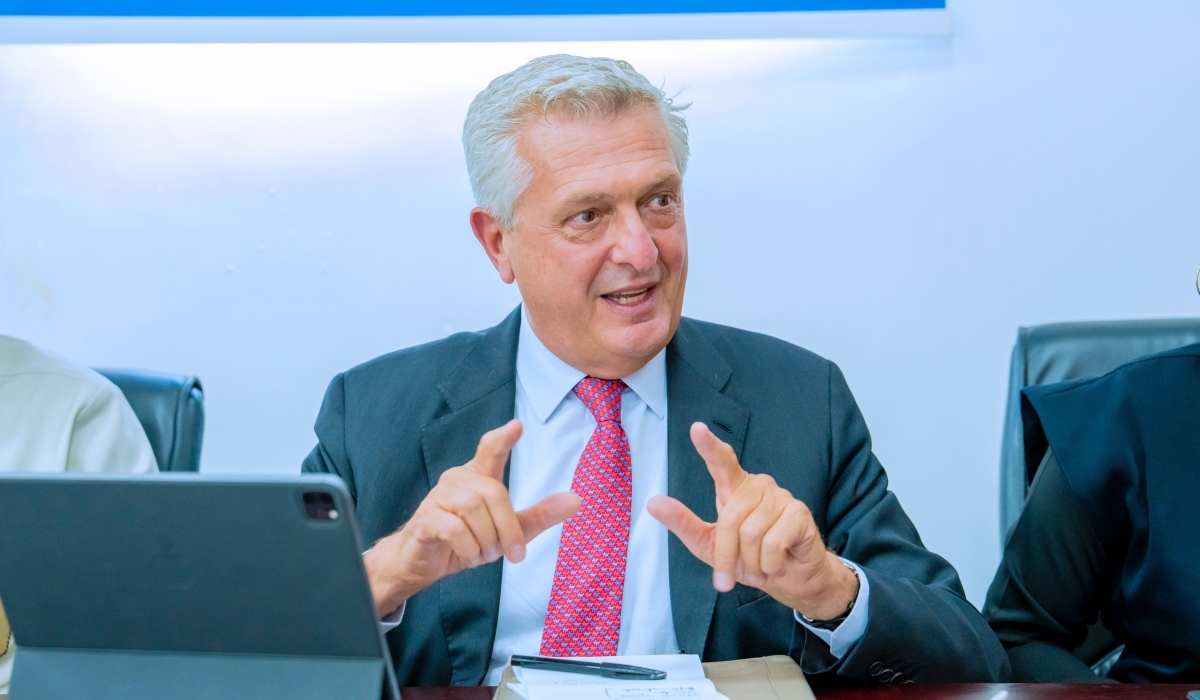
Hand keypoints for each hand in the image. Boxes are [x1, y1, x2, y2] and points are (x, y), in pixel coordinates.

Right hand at [364, 419, 580, 616]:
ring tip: (483, 554)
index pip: (490, 450)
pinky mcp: (425, 519)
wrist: (421, 565)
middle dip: (508, 527)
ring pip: (473, 509)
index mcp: (478, 478)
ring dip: (486, 540)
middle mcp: (457, 481)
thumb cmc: (465, 542)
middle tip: (510, 552)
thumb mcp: (508, 532)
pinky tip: (469, 556)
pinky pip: (453, 528)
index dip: (503, 439)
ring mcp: (438, 497)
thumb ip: (539, 516)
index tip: (517, 426)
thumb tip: (577, 501)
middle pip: (494, 492)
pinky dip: (469, 547)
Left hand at [647, 423, 857, 620]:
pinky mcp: (799, 513)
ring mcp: (781, 497)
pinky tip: (776, 563)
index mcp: (734, 489)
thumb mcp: (708, 546)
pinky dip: (770, 563)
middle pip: (729, 519)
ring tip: (760, 565)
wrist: (790, 580)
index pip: (721, 461)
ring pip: (751, 533)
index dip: (709, 446)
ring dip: (751, 562)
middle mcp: (758, 486)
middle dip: (727, 555)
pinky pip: (773, 542)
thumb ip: (683, 523)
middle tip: (734, 572)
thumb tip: (653, 502)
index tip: (697, 429)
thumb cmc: (749, 559)